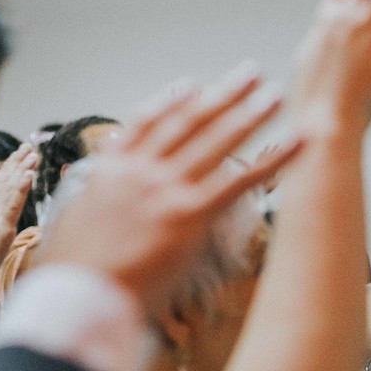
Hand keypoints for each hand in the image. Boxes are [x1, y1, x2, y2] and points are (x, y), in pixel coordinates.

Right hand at [0, 143, 36, 296]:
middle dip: (17, 163)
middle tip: (29, 146)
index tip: (18, 156)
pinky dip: (21, 188)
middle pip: (4, 182)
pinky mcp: (0, 227)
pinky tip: (29, 174)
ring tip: (32, 153)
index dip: (8, 170)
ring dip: (22, 169)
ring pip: (10, 188)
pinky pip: (13, 204)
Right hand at [36, 68, 302, 315]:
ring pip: (216, 141)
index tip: (190, 85)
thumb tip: (107, 213)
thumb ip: (98, 210)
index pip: (145, 125)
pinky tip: (296, 144)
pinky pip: (240, 181)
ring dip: (250, 114)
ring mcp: (165, 189)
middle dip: (223, 96)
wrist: (76, 295)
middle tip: (249, 74)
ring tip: (275, 95)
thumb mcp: (74, 227)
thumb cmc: (75, 276)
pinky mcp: (189, 213)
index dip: (171, 103)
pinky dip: (273, 160)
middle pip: (189, 122)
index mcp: (110, 172)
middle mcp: (140, 171)